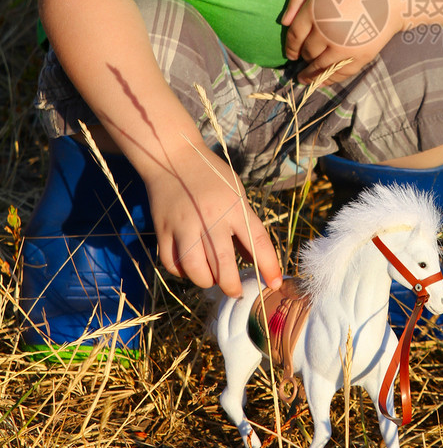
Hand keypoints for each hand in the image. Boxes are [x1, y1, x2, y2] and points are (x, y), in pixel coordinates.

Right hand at [143, 142, 281, 297]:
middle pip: (224, 265)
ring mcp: (184, 224)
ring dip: (206, 281)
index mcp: (235, 206)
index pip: (258, 242)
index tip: (274, 284)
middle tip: (235, 291)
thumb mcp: (236, 193)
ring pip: (196, 270)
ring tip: (211, 278)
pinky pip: (172, 263)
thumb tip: (254, 260)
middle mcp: (211, 217)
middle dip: (232, 285)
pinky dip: (182, 272)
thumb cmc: (211, 176)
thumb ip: (245, 225)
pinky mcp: (163, 230)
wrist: (171, 156)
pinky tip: (189, 267)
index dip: (268, 267)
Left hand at [281, 0, 405, 83]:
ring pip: (320, 67)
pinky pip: (339, 73)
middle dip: (304, 57)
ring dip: (311, 75)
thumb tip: (283, 22)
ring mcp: (343, 46)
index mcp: (314, 11)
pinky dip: (329, 80)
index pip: (294, 36)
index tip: (291, 55)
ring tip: (305, 79)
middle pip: (308, 52)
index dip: (290, 48)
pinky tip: (322, 81)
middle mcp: (325, 31)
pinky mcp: (359, 57)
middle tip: (304, 60)